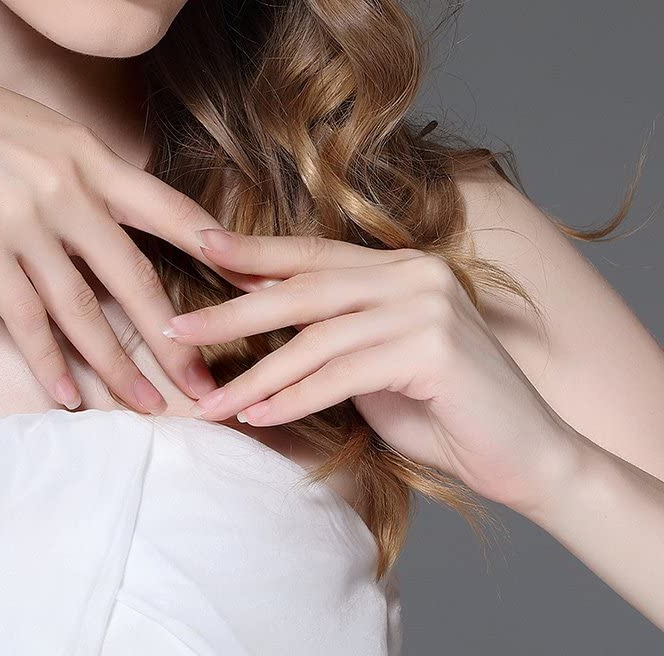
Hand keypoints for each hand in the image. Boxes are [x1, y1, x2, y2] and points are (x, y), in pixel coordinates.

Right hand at [0, 46, 253, 412]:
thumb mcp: (32, 124)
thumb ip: (73, 166)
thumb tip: (99, 207)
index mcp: (88, 152)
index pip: (169, 208)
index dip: (215, 252)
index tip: (251, 288)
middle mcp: (68, 187)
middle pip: (137, 276)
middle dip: (176, 338)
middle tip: (206, 387)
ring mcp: (24, 217)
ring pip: (85, 308)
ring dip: (117, 367)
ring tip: (146, 408)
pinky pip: (24, 317)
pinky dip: (48, 362)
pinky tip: (65, 397)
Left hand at [168, 230, 582, 516]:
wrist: (529, 460)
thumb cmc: (443, 411)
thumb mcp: (372, 359)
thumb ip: (327, 329)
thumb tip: (251, 302)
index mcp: (398, 266)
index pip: (310, 255)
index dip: (252, 251)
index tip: (197, 245)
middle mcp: (412, 273)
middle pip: (301, 289)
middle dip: (232, 312)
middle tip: (176, 329)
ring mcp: (426, 307)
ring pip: (315, 337)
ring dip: (255, 374)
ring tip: (209, 400)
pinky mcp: (432, 350)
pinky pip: (341, 375)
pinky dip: (293, 398)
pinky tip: (256, 417)